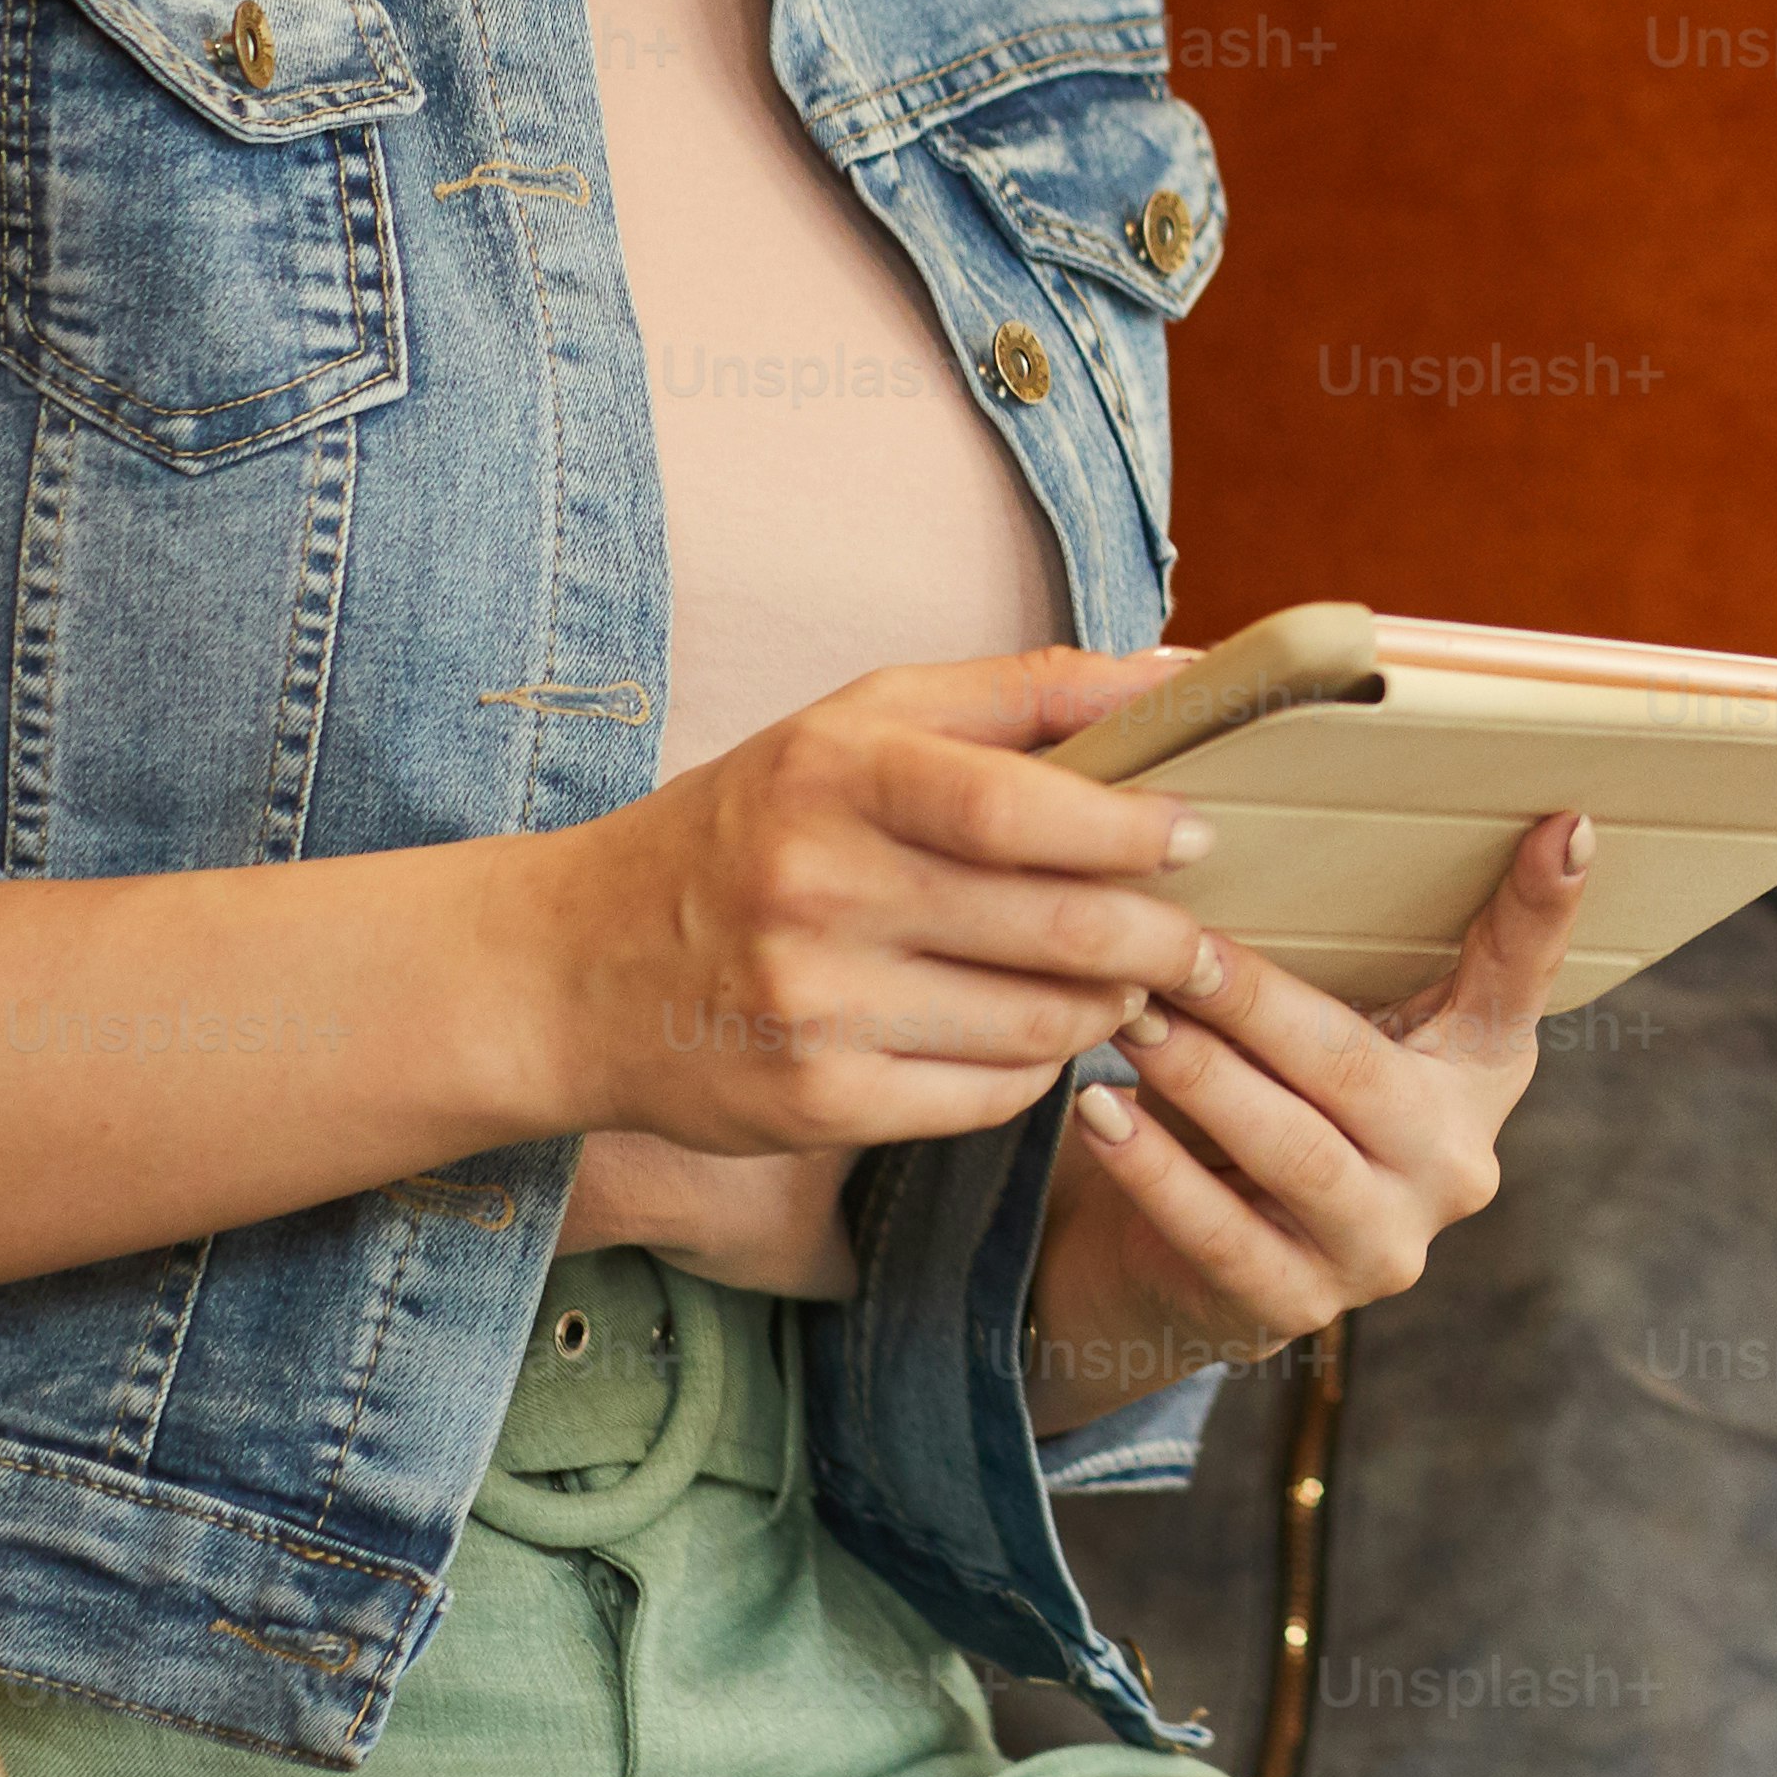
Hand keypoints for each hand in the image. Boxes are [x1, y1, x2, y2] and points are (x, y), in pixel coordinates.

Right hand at [505, 645, 1221, 1161]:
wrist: (572, 967)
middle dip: (1162, 939)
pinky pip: (986, 1097)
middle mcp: (817, 889)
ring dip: (1111, 1006)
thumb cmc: (751, 824)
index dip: (1128, 828)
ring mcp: (812, 1007)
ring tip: (1129, 983)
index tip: (1198, 835)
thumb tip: (1188, 672)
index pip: (1016, 807)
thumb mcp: (861, 723)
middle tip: (1204, 940)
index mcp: (834, 775)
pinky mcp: (814, 1103)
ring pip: (1038, 1021)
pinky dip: (1038, 1070)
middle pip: (1052, 926)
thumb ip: (1025, 691)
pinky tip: (1038, 1036)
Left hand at [1027, 805, 1587, 1430]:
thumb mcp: (1337, 1017)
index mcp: (1482, 1072)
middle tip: (1172, 946)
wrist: (1207, 1258)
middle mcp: (1453, 1164)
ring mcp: (1383, 1247)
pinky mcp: (1299, 1306)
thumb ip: (1355, 940)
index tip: (1570, 822)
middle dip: (1254, 1004)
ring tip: (1130, 1019)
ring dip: (1201, 1079)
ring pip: (1292, 1153)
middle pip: (1355, 1069)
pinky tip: (1098, 1111)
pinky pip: (1221, 1234)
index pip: (1519, 978)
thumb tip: (1319, 812)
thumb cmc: (1280, 1096)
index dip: (1545, 907)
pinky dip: (1153, 1169)